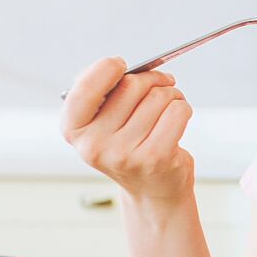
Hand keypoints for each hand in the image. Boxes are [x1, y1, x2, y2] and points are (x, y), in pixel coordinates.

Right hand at [61, 58, 194, 205]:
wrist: (151, 191)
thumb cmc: (128, 146)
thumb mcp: (101, 121)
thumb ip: (101, 90)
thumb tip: (119, 66)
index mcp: (74, 131)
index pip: (85, 88)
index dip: (106, 68)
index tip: (120, 65)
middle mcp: (94, 146)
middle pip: (131, 85)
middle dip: (151, 79)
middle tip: (160, 83)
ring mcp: (125, 154)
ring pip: (159, 97)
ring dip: (171, 94)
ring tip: (167, 108)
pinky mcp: (156, 158)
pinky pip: (177, 111)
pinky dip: (182, 108)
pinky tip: (176, 119)